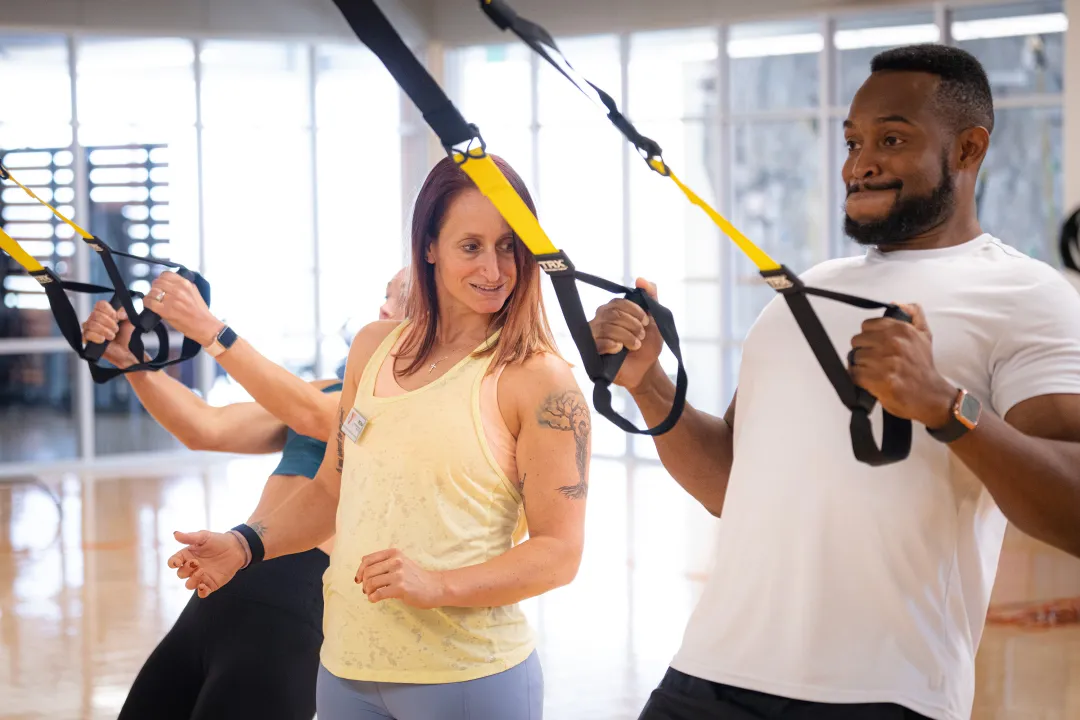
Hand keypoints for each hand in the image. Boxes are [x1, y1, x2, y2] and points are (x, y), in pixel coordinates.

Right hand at [81, 301, 138, 367]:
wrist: (126, 351)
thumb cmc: (126, 337)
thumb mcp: (129, 322)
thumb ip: (125, 313)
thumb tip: (120, 311)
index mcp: (104, 313)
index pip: (100, 304)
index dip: (108, 310)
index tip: (117, 317)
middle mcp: (95, 320)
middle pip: (95, 314)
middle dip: (108, 322)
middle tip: (116, 329)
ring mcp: (89, 329)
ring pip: (91, 324)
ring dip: (104, 330)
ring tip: (112, 336)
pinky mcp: (87, 339)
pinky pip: (86, 334)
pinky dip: (97, 337)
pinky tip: (103, 340)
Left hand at [142, 271, 220, 345]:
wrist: (204, 326)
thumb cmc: (200, 312)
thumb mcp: (195, 292)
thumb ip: (183, 285)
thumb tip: (171, 282)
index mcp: (185, 284)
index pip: (166, 274)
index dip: (161, 279)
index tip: (162, 284)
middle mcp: (178, 290)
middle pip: (157, 282)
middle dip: (156, 287)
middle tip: (158, 294)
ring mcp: (171, 300)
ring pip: (152, 291)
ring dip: (151, 295)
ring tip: (155, 300)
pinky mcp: (165, 311)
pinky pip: (149, 302)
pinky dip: (147, 303)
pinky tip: (150, 305)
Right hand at [167, 530, 247, 598]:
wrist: (236, 548)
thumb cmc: (218, 541)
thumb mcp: (204, 537)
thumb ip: (189, 537)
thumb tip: (175, 534)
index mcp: (187, 556)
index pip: (173, 562)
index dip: (173, 563)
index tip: (177, 562)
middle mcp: (191, 568)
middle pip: (180, 574)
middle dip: (186, 570)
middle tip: (196, 562)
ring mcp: (200, 577)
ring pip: (189, 585)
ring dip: (193, 580)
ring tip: (202, 571)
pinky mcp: (210, 584)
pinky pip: (202, 593)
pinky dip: (201, 592)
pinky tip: (204, 587)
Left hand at [355, 548, 446, 608]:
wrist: (434, 587)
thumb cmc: (415, 577)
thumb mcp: (401, 562)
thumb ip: (384, 563)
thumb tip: (361, 571)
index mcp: (394, 553)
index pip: (367, 560)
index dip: (359, 571)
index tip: (358, 579)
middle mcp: (396, 561)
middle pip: (367, 572)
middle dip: (363, 582)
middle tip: (366, 590)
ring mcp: (398, 574)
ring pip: (371, 582)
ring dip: (367, 591)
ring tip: (371, 594)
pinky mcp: (400, 588)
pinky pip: (378, 593)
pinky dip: (372, 598)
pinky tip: (374, 599)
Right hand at [588, 277, 662, 390]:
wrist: (646, 369)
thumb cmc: (648, 344)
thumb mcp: (655, 318)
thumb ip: (651, 296)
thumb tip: (640, 279)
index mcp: (613, 310)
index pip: (618, 302)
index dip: (634, 311)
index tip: (646, 321)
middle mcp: (600, 320)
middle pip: (612, 314)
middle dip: (632, 325)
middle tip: (642, 335)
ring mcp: (594, 336)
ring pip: (607, 328)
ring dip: (627, 337)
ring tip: (635, 345)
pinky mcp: (592, 352)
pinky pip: (597, 343)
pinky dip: (613, 345)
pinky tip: (620, 350)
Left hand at [848, 303, 955, 427]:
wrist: (931, 395)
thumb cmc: (923, 367)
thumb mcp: (924, 335)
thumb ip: (913, 314)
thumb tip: (896, 303)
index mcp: (901, 329)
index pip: (866, 325)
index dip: (869, 337)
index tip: (877, 346)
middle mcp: (892, 342)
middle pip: (857, 341)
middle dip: (864, 351)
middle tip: (876, 361)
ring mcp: (884, 361)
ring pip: (855, 357)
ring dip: (862, 366)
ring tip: (876, 372)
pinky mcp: (877, 379)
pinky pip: (854, 373)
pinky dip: (859, 379)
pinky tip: (871, 381)